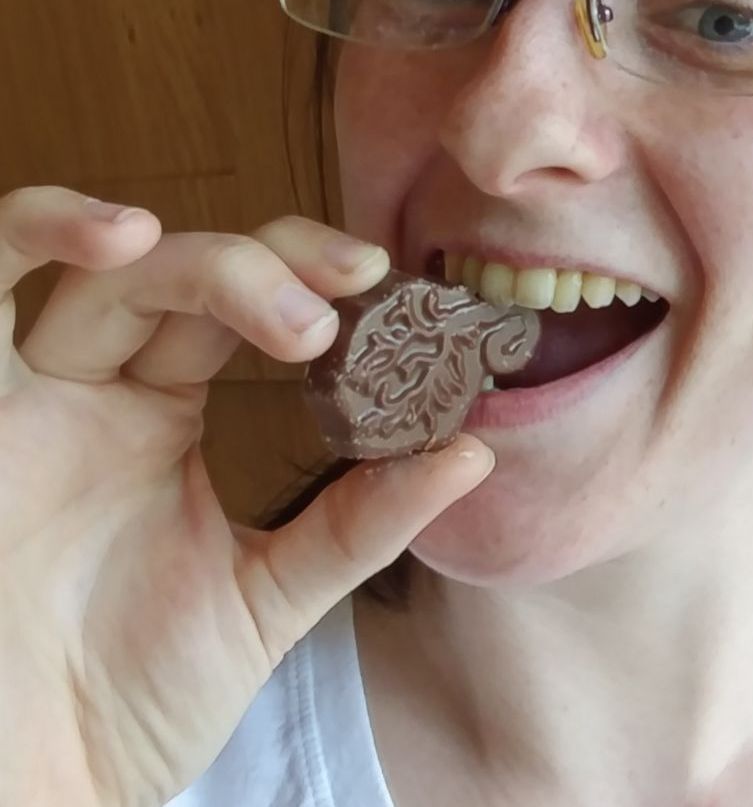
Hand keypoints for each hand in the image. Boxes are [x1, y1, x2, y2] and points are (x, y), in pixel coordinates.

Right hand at [0, 186, 493, 806]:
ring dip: (198, 259)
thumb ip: (360, 522)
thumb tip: (474, 452)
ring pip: (106, 278)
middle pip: (181, 274)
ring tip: (288, 295)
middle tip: (356, 287)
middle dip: (276, 265)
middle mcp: (90, 392)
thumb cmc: (130, 702)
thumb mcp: (269, 597)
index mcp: (155, 414)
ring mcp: (27, 402)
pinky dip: (32, 233)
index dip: (305, 276)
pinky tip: (121, 235)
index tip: (383, 281)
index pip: (236, 304)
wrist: (42, 794)